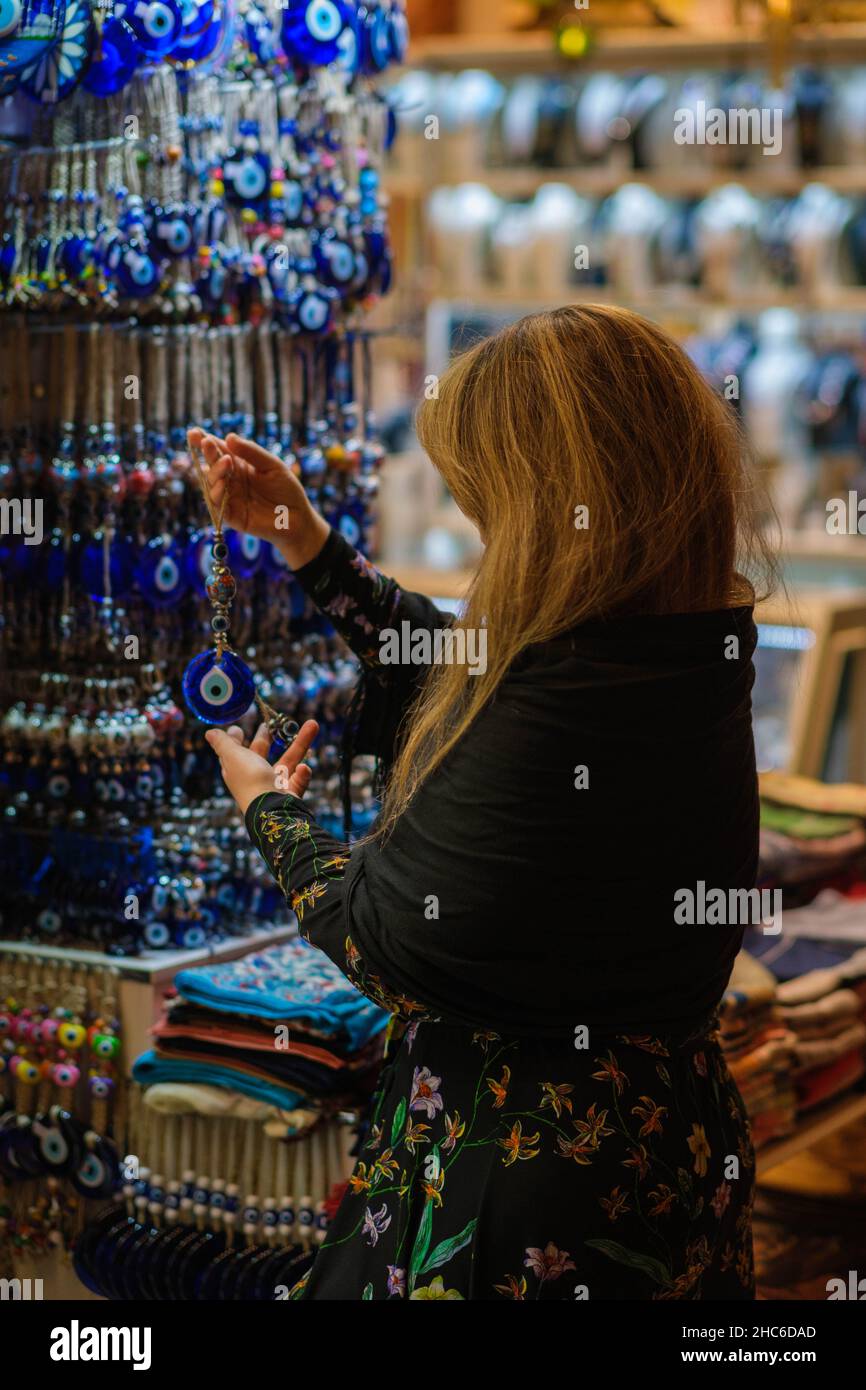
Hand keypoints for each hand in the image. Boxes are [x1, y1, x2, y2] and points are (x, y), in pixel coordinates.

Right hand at [186, 429, 329, 570]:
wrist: (297, 517)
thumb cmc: (286, 489)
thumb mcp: (272, 465)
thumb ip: (251, 452)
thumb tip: (229, 437)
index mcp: (239, 464)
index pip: (219, 450)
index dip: (205, 441)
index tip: (194, 432)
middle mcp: (230, 480)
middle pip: (212, 465)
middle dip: (207, 453)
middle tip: (205, 443)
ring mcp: (229, 497)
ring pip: (212, 483)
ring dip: (214, 471)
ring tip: (225, 462)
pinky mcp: (231, 515)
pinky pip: (216, 505)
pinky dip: (216, 493)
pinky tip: (223, 483)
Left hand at [205, 719, 319, 815]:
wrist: (273, 810)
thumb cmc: (250, 780)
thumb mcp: (233, 756)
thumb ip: (223, 743)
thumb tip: (209, 733)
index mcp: (237, 769)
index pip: (234, 752)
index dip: (235, 740)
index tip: (238, 730)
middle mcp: (255, 777)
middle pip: (261, 754)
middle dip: (266, 737)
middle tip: (269, 724)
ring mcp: (273, 786)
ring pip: (289, 760)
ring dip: (301, 743)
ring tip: (313, 724)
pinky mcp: (290, 794)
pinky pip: (299, 779)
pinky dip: (303, 774)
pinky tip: (304, 768)